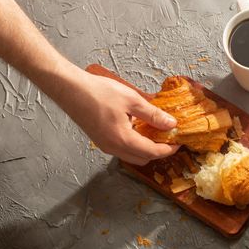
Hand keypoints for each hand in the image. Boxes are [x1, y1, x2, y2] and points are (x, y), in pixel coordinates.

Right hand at [56, 65, 179, 164]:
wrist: (70, 89)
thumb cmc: (99, 92)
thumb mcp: (132, 100)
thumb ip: (153, 114)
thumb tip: (171, 124)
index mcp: (123, 139)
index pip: (152, 152)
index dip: (168, 149)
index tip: (179, 142)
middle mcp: (113, 147)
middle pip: (142, 159)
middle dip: (158, 152)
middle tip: (169, 138)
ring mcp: (104, 146)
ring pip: (131, 156)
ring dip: (145, 149)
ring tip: (155, 132)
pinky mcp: (100, 140)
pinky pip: (122, 149)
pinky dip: (134, 145)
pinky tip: (138, 129)